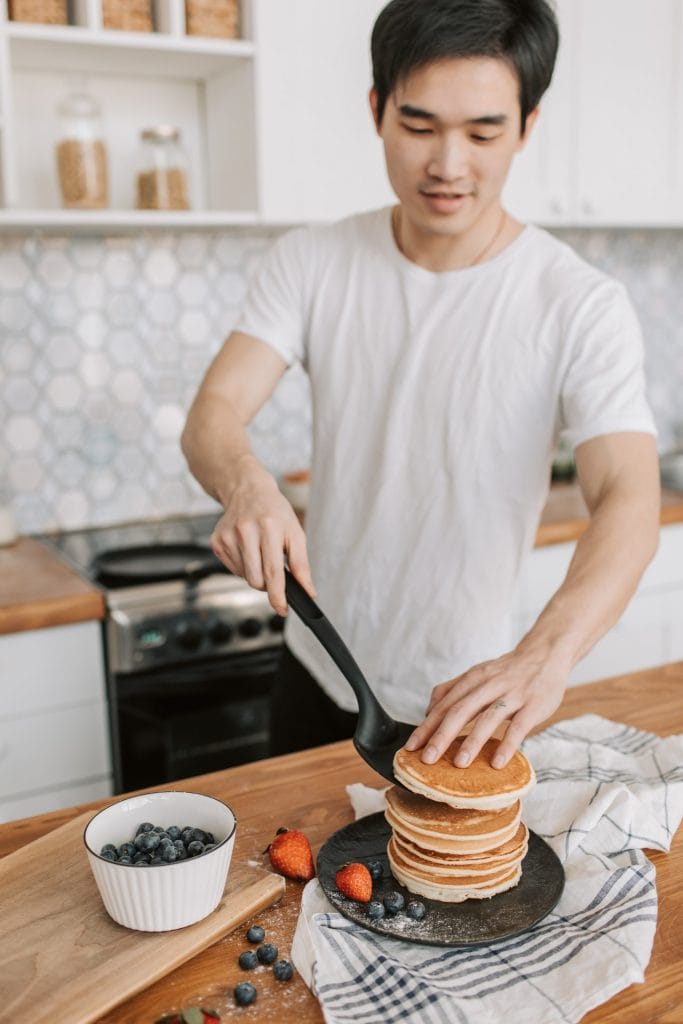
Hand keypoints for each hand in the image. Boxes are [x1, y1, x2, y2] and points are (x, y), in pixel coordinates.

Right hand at [210, 460, 314, 615]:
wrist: (247, 491)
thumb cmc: (275, 512)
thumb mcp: (295, 533)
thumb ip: (302, 564)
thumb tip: (308, 591)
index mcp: (268, 528)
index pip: (273, 571)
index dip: (277, 595)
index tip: (282, 609)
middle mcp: (245, 532)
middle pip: (256, 580)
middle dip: (267, 583)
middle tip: (273, 567)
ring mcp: (227, 537)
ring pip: (244, 577)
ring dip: (255, 573)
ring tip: (259, 551)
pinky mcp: (216, 542)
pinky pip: (234, 570)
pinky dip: (244, 566)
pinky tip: (247, 549)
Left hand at [404, 644, 568, 768]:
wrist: (546, 653)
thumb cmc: (508, 670)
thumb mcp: (477, 673)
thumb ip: (452, 689)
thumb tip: (427, 712)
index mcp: (472, 679)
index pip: (443, 705)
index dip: (426, 726)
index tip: (410, 747)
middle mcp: (488, 685)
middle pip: (460, 711)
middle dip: (441, 736)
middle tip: (427, 760)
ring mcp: (512, 694)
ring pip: (488, 718)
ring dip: (472, 741)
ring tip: (458, 764)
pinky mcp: (533, 704)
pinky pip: (519, 726)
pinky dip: (507, 744)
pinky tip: (497, 763)